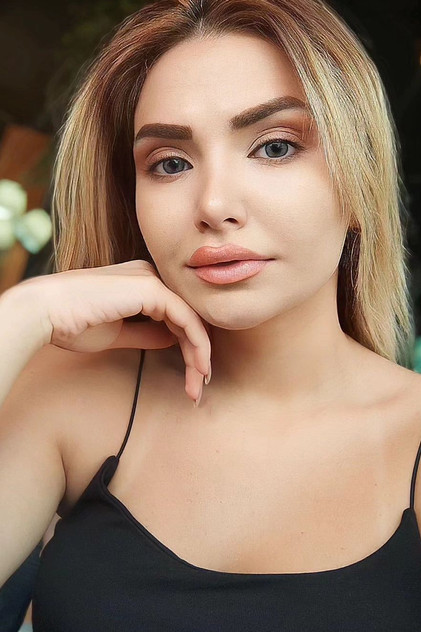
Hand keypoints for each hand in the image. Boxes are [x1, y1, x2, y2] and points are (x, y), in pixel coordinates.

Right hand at [15, 260, 210, 403]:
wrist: (46, 311)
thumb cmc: (73, 323)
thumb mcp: (118, 333)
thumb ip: (147, 334)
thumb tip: (173, 341)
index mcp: (142, 282)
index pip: (177, 316)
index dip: (188, 348)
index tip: (190, 379)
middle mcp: (151, 276)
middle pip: (188, 318)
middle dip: (197, 356)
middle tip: (198, 388)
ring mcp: (152, 279)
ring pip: (192, 320)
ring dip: (199, 356)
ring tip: (198, 385)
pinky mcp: (152, 289)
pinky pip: (187, 319)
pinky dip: (197, 345)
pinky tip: (198, 368)